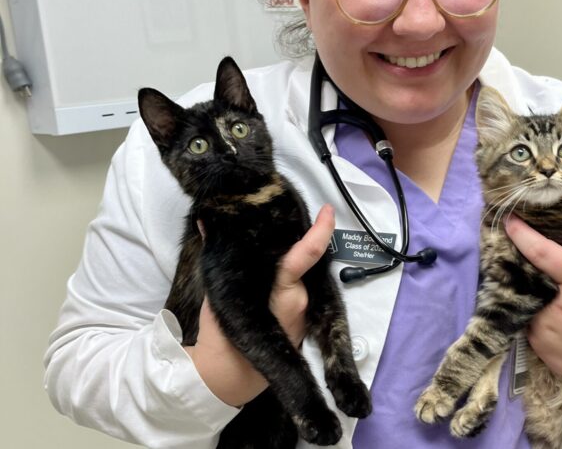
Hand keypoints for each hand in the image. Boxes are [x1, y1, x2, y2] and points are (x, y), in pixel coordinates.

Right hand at [185, 204, 336, 406]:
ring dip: (292, 262)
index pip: (308, 253)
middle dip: (299, 241)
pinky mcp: (301, 321)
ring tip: (275, 243)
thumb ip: (217, 256)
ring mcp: (303, 312)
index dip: (322, 230)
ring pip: (303, 277)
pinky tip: (275, 270)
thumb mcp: (217, 292)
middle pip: (306, 261)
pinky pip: (299, 292)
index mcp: (284, 290)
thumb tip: (206, 223)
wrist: (229, 378)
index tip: (328, 210)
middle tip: (285, 222)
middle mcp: (300, 299)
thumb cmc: (222, 336)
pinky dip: (290, 280)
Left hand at [505, 216, 561, 400]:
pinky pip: (530, 324)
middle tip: (528, 260)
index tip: (508, 220)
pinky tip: (555, 318)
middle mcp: (561, 304)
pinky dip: (538, 317)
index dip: (522, 234)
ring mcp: (548, 329)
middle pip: (530, 275)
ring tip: (550, 294)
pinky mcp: (541, 348)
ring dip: (534, 294)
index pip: (542, 251)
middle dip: (525, 266)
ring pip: (529, 300)